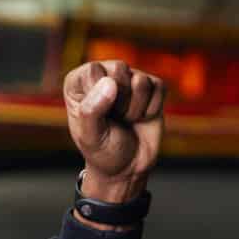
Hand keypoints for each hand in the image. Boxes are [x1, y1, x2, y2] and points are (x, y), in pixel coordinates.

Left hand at [64, 60, 164, 203]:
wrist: (128, 167)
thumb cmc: (103, 150)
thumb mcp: (90, 137)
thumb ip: (92, 110)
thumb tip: (110, 82)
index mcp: (80, 81)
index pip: (93, 70)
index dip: (100, 95)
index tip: (99, 117)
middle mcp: (104, 74)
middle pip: (120, 70)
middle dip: (120, 102)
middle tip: (114, 119)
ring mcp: (129, 78)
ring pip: (141, 81)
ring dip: (135, 109)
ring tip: (126, 119)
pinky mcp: (152, 85)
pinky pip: (158, 88)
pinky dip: (151, 109)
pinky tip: (141, 117)